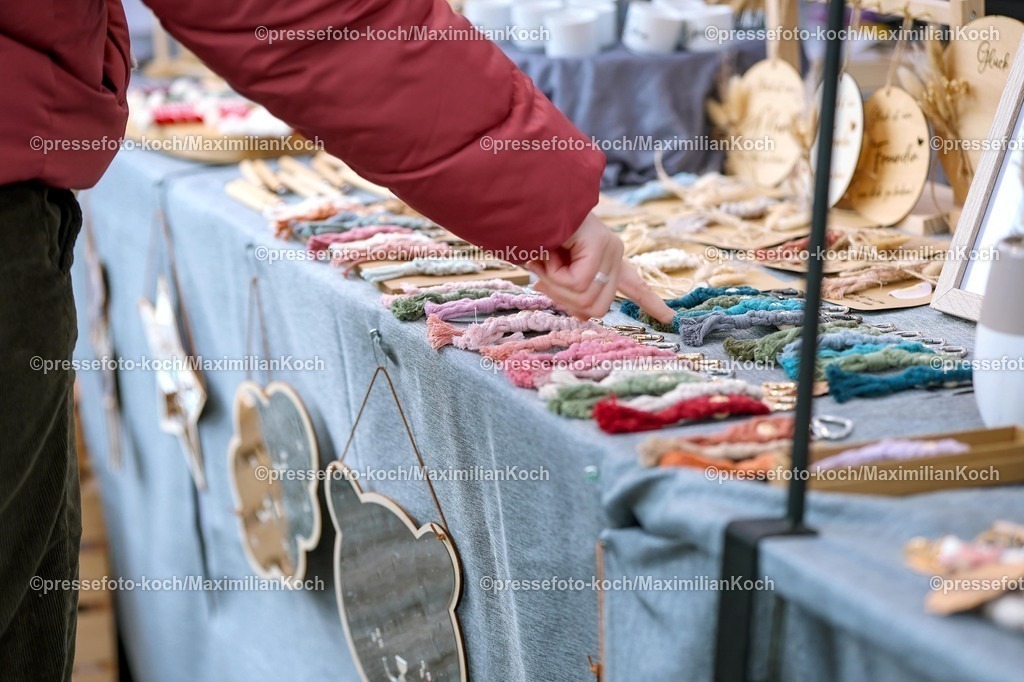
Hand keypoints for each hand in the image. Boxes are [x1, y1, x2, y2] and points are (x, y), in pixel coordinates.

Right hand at [525, 213, 675, 323]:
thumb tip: (583, 314)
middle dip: (563, 298)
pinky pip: (578, 282)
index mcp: (605, 257)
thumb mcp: (551, 272)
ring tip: (545, 258)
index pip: (635, 285)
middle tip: (542, 276)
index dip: (651, 303)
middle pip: (596, 307)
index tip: (671, 318)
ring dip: (554, 285)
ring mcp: (609, 246)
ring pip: (585, 297)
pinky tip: (549, 252)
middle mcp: (613, 252)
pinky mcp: (600, 242)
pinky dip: (554, 274)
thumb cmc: (531, 236)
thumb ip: (569, 293)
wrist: (526, 201)